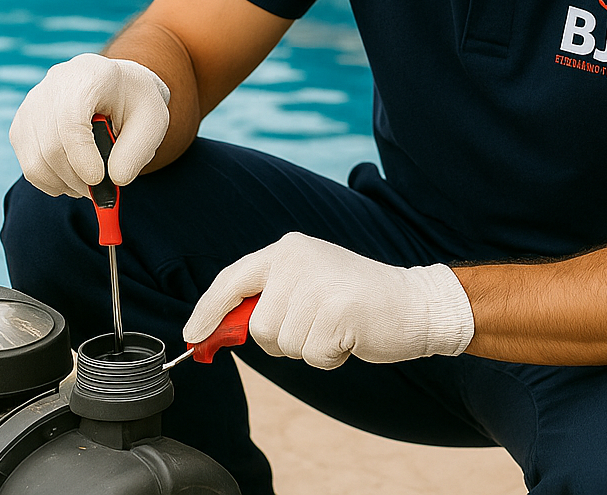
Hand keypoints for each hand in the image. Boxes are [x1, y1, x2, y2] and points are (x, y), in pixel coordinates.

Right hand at [9, 53, 170, 197]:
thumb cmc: (135, 104)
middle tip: (99, 190)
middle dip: (77, 179)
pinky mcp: (21, 125)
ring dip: (65, 184)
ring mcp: (32, 105)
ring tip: (89, 183)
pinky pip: (29, 166)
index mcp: (89, 76)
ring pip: (36, 161)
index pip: (70, 120)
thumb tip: (115, 180)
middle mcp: (53, 85)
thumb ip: (137, 152)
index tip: (99, 179)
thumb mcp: (153, 122)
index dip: (81, 156)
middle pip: (51, 146)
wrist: (116, 87)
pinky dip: (52, 182)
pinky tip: (73, 176)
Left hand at [183, 232, 473, 369]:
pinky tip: (350, 336)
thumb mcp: (308, 285)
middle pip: (258, 326)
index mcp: (287, 249)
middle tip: (318, 325)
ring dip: (310, 348)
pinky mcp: (336, 310)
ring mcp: (316, 284)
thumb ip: (267, 299)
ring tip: (337, 327)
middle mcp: (296, 260)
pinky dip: (330, 357)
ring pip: (283, 344)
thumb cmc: (357, 302)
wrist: (414, 304)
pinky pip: (311, 356)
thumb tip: (215, 332)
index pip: (231, 279)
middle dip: (284, 340)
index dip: (208, 310)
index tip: (192, 335)